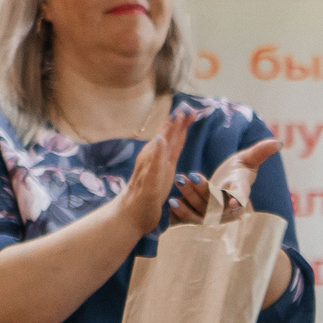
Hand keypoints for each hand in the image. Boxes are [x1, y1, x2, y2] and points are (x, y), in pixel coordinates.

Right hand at [115, 109, 195, 234]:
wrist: (131, 215)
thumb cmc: (148, 193)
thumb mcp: (163, 171)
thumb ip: (169, 153)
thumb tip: (177, 136)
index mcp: (157, 157)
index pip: (170, 137)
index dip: (180, 123)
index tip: (191, 109)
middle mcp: (151, 159)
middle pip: (165, 137)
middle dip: (176, 122)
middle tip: (186, 106)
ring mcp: (149, 170)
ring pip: (160, 147)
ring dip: (168, 130)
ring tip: (176, 116)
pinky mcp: (149, 183)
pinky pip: (154, 165)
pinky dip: (158, 152)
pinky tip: (160, 140)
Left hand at [172, 137, 280, 223]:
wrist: (225, 197)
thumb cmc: (237, 176)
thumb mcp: (248, 162)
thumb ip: (260, 152)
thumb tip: (277, 142)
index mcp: (240, 195)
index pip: (241, 198)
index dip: (238, 200)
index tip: (233, 203)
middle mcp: (228, 211)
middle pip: (216, 202)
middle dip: (203, 190)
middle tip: (189, 175)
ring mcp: (214, 218)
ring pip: (202, 210)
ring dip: (189, 197)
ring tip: (179, 180)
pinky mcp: (200, 222)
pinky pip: (190, 220)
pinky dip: (182, 212)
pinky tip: (172, 201)